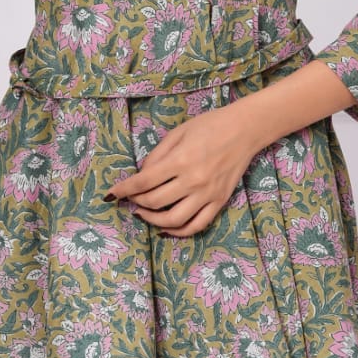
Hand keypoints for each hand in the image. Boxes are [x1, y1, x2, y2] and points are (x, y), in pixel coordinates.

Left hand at [104, 106, 256, 236]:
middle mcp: (193, 181)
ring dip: (152, 221)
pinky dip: (179, 231)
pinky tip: (166, 227)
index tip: (112, 193)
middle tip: (130, 198)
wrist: (244, 130)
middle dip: (136, 202)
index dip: (124, 189)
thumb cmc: (210, 126)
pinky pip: (197, 225)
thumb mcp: (178, 132)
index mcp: (180, 160)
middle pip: (154, 201)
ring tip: (144, 213)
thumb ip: (157, 155)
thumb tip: (141, 174)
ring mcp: (207, 194)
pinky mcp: (219, 202)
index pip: (144, 181)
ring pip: (173, 220)